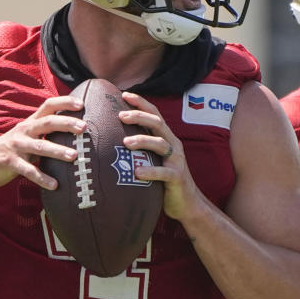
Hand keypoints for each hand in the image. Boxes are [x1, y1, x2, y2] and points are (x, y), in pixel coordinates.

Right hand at [0, 95, 84, 191]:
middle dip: (66, 124)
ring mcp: (16, 146)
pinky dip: (42, 178)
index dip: (64, 103)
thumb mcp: (28, 137)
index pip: (48, 106)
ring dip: (58, 151)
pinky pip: (29, 171)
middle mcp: (24, 131)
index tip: (82, 104)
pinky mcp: (10, 163)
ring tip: (74, 156)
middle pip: (47, 123)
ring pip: (39, 147)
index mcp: (30, 123)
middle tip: (83, 128)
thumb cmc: (12, 150)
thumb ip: (45, 133)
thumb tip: (75, 132)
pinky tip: (55, 185)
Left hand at [119, 91, 200, 221]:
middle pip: (158, 123)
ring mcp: (177, 160)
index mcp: (167, 138)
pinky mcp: (177, 177)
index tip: (124, 94)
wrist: (187, 203)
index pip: (154, 115)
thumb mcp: (153, 160)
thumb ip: (140, 149)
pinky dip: (150, 171)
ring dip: (142, 141)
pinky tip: (137, 172)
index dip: (141, 103)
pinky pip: (164, 172)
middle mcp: (173, 145)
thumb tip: (112, 139)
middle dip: (139, 117)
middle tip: (120, 116)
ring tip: (125, 143)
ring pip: (160, 144)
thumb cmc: (164, 181)